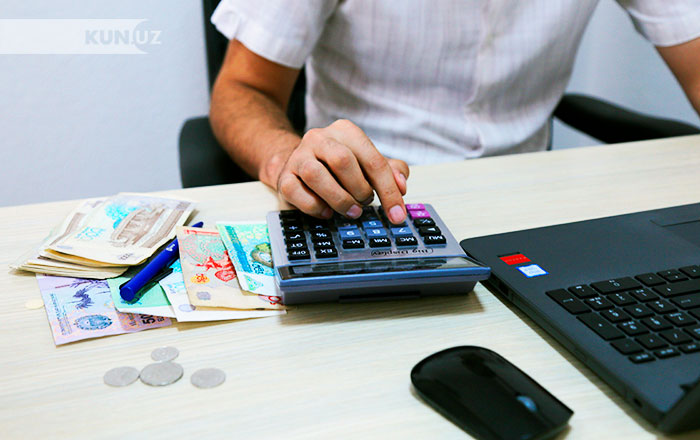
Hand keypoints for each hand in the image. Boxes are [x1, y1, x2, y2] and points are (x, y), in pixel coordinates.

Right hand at [275, 119, 408, 223]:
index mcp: (345, 131)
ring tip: (350, 210)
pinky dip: (316, 207)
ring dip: (339, 199)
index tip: (397, 215)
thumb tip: (401, 185)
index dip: (389, 190)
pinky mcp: (284, 176)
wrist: (298, 164)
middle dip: (360, 190)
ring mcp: (298, 156)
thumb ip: (391, 171)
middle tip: (365, 204)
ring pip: (315, 175)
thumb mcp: (368, 164)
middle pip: (343, 161)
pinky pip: (296, 192)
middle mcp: (319, 138)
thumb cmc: (339, 167)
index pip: (373, 160)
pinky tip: (327, 211)